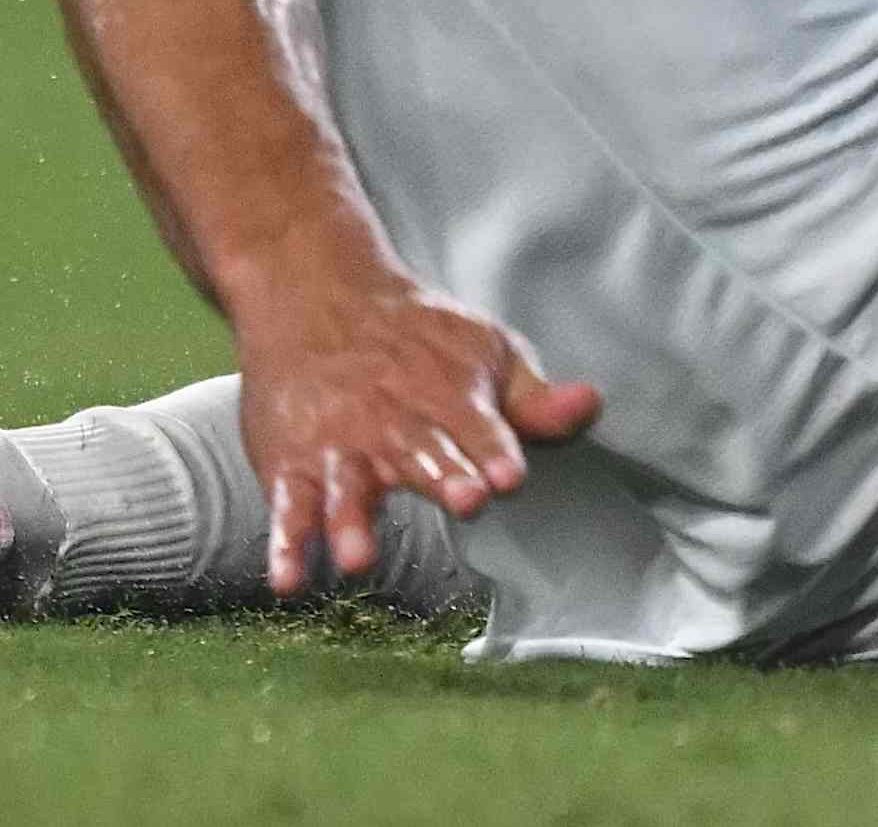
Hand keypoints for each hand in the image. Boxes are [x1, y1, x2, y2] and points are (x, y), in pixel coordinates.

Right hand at [226, 263, 600, 592]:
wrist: (318, 296)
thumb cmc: (418, 339)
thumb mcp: (484, 353)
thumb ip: (534, 400)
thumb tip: (592, 405)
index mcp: (449, 398)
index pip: (479, 429)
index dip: (495, 452)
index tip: (509, 478)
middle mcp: (394, 424)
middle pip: (420, 454)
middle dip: (443, 477)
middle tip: (465, 501)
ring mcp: (340, 449)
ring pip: (347, 489)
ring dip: (352, 523)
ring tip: (359, 558)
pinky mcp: (293, 467)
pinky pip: (288, 510)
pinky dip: (285, 545)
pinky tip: (288, 581)